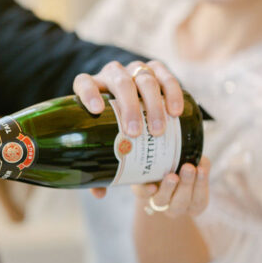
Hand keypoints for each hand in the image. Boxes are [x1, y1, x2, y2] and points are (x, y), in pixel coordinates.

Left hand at [73, 59, 184, 196]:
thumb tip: (100, 192)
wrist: (136, 108)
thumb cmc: (114, 131)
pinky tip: (177, 111)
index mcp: (92, 89)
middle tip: (135, 133)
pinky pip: (165, 75)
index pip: (84, 82)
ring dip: (153, 103)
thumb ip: (100, 166)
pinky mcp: (156, 70)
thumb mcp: (104, 144)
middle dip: (129, 106)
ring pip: (144, 78)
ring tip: (159, 130)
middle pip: (119, 81)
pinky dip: (172, 91)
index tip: (96, 110)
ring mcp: (135, 70)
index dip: (88, 93)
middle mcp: (112, 75)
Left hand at [134, 155, 210, 218]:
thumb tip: (201, 161)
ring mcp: (157, 203)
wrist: (157, 169)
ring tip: (172, 176)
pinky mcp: (142, 193)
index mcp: (192, 203)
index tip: (201, 169)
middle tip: (188, 168)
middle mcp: (175, 207)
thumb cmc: (183, 167)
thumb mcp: (194, 165)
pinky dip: (147, 192)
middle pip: (181, 203)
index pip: (199, 200)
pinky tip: (152, 187)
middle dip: (186, 185)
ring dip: (168, 189)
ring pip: (162, 201)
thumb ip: (199, 163)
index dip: (201, 185)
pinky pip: (143, 195)